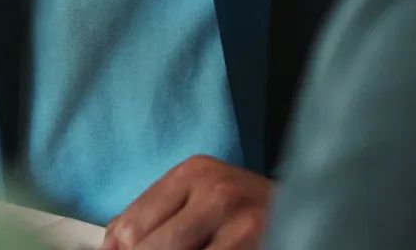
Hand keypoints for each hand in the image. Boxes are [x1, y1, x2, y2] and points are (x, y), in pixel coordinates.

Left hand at [101, 157, 271, 249]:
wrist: (306, 210)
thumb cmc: (244, 209)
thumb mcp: (198, 197)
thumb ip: (152, 217)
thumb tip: (109, 247)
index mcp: (193, 173)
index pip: (132, 224)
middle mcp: (216, 193)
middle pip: (149, 247)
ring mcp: (240, 225)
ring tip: (196, 246)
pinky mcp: (255, 246)